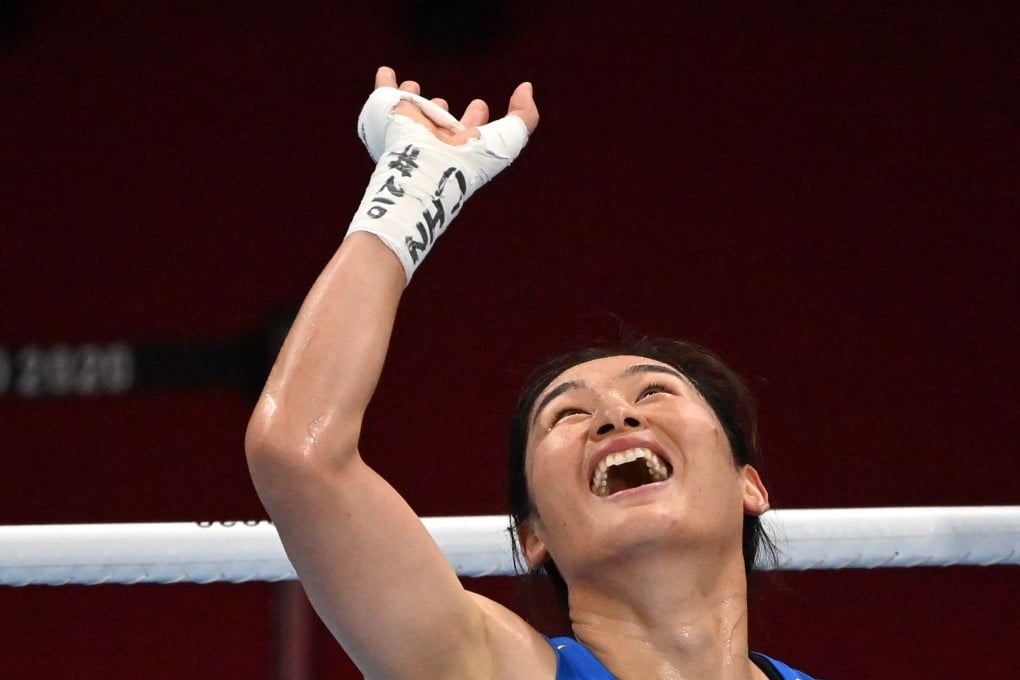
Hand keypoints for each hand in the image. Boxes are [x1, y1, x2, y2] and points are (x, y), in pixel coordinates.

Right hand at [373, 66, 538, 146]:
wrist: (425, 167)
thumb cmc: (470, 159)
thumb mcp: (508, 138)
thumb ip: (524, 117)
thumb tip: (526, 88)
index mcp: (461, 146)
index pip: (469, 129)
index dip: (476, 117)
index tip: (480, 104)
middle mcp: (435, 138)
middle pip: (438, 121)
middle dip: (441, 110)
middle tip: (443, 103)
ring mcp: (411, 127)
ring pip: (412, 108)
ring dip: (412, 97)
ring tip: (412, 86)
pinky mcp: (389, 114)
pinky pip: (384, 92)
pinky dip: (385, 81)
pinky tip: (386, 71)